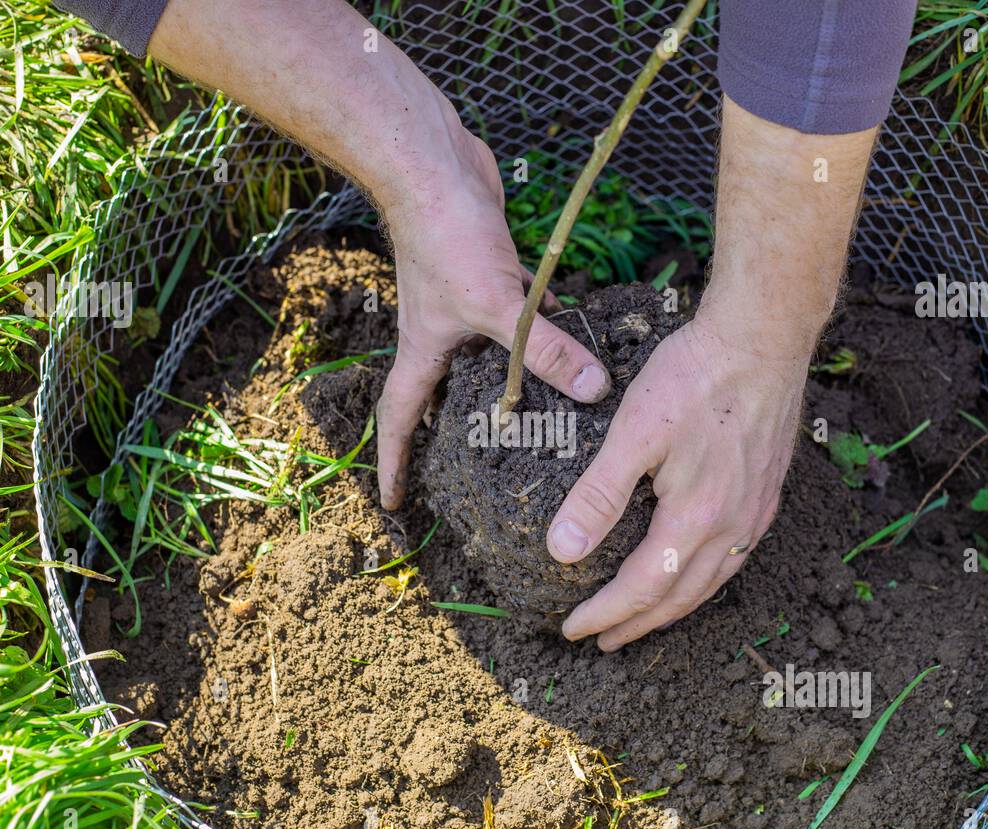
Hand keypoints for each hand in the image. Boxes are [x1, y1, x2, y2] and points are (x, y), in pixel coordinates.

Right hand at [376, 131, 609, 508]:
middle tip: (469, 474)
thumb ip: (546, 350)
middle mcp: (436, 336)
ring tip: (526, 425)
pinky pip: (508, 325)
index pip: (398, 422)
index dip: (393, 466)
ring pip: (477, 363)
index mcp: (422, 353)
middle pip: (437, 399)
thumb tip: (594, 391)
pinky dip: (529, 343)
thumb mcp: (499, 306)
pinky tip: (562, 352)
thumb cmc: (445, 237)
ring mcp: (460, 306)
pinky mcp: (485, 276)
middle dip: (447, 438)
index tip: (393, 504)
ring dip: (495, 391)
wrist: (435, 165)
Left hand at [546, 307, 810, 651]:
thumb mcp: (632, 433)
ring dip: (672, 608)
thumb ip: (597, 495)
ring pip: (712, 583)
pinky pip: (734, 559)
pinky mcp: (766, 493)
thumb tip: (561, 552)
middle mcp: (733, 526)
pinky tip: (692, 573)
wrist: (762, 337)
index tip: (572, 629)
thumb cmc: (695, 377)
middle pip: (680, 597)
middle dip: (637, 624)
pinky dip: (704, 581)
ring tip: (642, 619)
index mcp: (696, 518)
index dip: (605, 614)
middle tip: (603, 640)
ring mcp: (755, 512)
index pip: (643, 588)